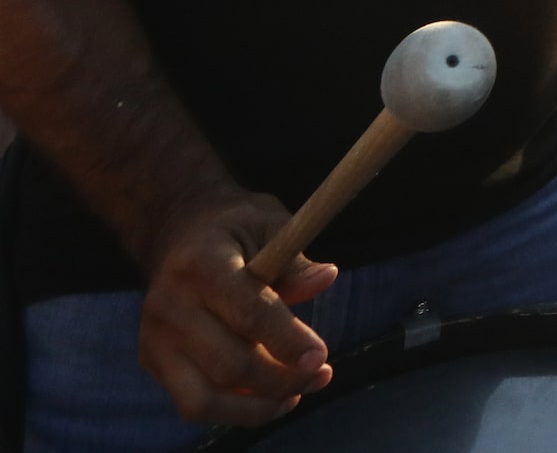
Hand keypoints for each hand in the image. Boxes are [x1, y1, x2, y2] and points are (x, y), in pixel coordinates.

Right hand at [135, 192, 334, 427]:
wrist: (176, 233)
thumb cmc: (235, 229)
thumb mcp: (269, 224)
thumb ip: (295, 259)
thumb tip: (325, 278)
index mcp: (201, 263)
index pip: (248, 312)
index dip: (287, 340)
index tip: (321, 357)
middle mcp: (169, 305)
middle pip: (228, 364)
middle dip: (281, 379)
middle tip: (322, 374)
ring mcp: (154, 338)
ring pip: (204, 399)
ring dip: (259, 407)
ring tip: (299, 392)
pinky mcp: (152, 361)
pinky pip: (195, 403)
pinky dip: (236, 410)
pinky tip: (272, 397)